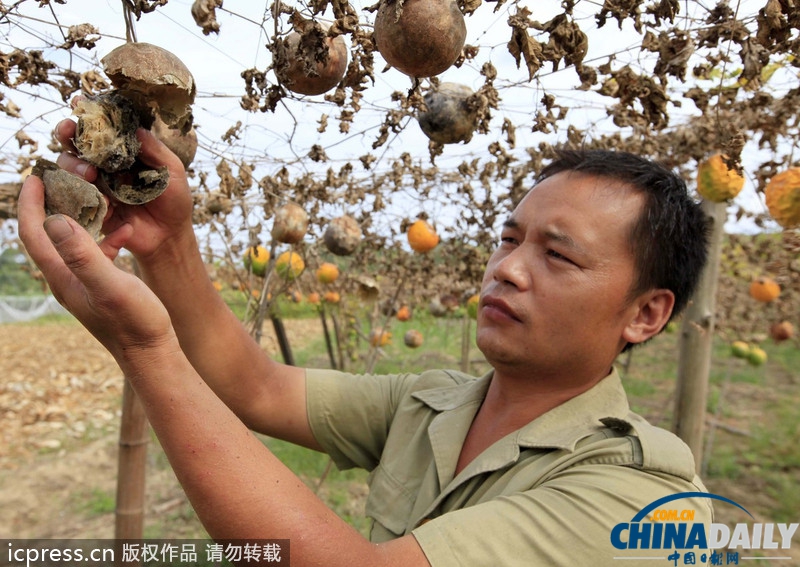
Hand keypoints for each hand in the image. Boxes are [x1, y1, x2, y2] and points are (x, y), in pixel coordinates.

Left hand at [17, 175, 177, 363]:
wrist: (152, 354)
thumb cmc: (135, 322)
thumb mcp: (110, 285)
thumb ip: (83, 254)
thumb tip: (55, 220)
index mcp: (62, 276)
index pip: (34, 233)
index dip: (30, 203)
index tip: (35, 176)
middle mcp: (66, 279)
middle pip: (47, 235)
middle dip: (50, 204)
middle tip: (61, 177)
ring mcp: (83, 284)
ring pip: (71, 242)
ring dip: (79, 217)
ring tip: (94, 196)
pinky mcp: (100, 288)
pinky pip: (94, 254)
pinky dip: (105, 238)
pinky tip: (125, 233)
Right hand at [53, 117, 194, 262]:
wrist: (170, 235)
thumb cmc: (174, 200)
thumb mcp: (173, 171)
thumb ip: (155, 150)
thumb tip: (136, 128)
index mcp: (123, 151)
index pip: (102, 127)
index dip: (89, 114)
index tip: (80, 102)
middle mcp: (105, 164)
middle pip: (75, 142)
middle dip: (68, 133)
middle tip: (69, 131)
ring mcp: (96, 185)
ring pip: (70, 166)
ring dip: (74, 164)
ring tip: (89, 173)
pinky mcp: (92, 206)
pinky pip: (76, 196)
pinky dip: (84, 193)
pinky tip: (101, 198)